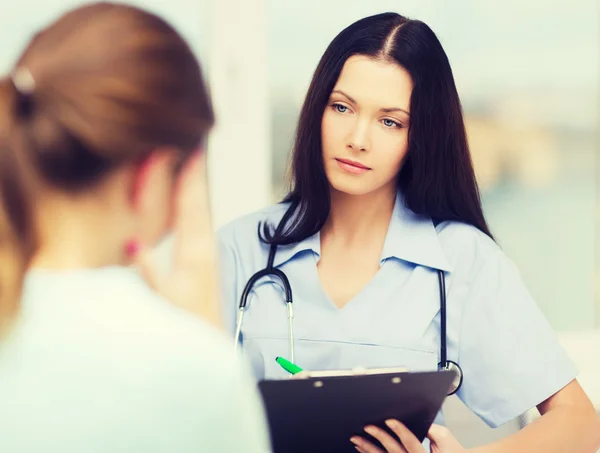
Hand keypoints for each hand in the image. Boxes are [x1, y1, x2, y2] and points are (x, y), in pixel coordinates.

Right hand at [136, 151, 221, 326]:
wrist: (209, 336)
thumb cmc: (185, 321)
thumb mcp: (162, 300)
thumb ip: (148, 272)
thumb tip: (133, 244)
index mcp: (195, 253)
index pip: (191, 209)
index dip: (190, 181)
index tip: (192, 155)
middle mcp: (205, 248)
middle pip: (200, 204)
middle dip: (196, 175)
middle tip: (196, 147)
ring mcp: (208, 252)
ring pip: (203, 211)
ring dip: (198, 186)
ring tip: (194, 164)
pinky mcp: (207, 258)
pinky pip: (202, 223)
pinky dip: (197, 204)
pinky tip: (192, 199)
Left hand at [350, 420, 465, 452]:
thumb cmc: (452, 450)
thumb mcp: (444, 437)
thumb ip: (430, 428)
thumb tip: (411, 415)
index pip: (412, 444)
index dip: (400, 431)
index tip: (389, 420)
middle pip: (394, 452)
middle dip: (379, 438)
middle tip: (367, 426)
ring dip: (369, 449)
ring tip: (356, 439)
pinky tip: (362, 449)